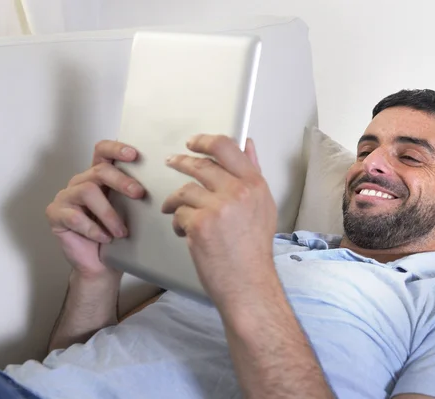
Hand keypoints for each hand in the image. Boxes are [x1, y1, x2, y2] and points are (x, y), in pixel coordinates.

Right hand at [46, 140, 144, 278]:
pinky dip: (93, 229)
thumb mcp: (129, 212)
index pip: (103, 151)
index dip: (116, 148)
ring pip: (87, 191)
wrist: (101, 266)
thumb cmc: (116, 236)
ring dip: (109, 213)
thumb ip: (134, 194)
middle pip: (100, 170)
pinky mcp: (55, 214)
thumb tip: (159, 183)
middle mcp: (81, 182)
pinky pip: (74, 216)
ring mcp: (66, 197)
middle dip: (122, 181)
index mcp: (99, 176)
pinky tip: (105, 238)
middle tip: (139, 194)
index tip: (135, 155)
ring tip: (121, 232)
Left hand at [161, 135, 277, 308]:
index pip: (226, 147)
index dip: (205, 141)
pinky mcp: (199, 224)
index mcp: (255, 184)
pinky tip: (185, 233)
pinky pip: (179, 213)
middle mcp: (238, 191)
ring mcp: (218, 207)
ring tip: (174, 209)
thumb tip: (247, 144)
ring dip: (176, 200)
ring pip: (185, 190)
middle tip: (171, 162)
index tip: (193, 143)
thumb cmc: (254, 249)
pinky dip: (178, 222)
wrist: (248, 283)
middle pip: (201, 165)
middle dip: (181, 162)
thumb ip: (253, 172)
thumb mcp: (263, 206)